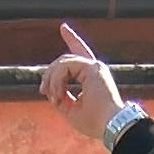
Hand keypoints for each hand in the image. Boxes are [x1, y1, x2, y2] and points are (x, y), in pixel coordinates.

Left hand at [40, 23, 126, 142]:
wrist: (110, 127)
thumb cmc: (94, 123)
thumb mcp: (71, 110)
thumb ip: (61, 97)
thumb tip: (50, 90)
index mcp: (91, 77)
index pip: (79, 54)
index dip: (72, 39)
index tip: (63, 27)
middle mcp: (94, 69)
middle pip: (65, 60)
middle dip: (50, 73)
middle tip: (43, 90)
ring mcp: (94, 67)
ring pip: (63, 62)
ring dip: (52, 80)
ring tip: (54, 97)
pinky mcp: (92, 68)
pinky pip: (66, 66)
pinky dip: (58, 80)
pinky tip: (59, 94)